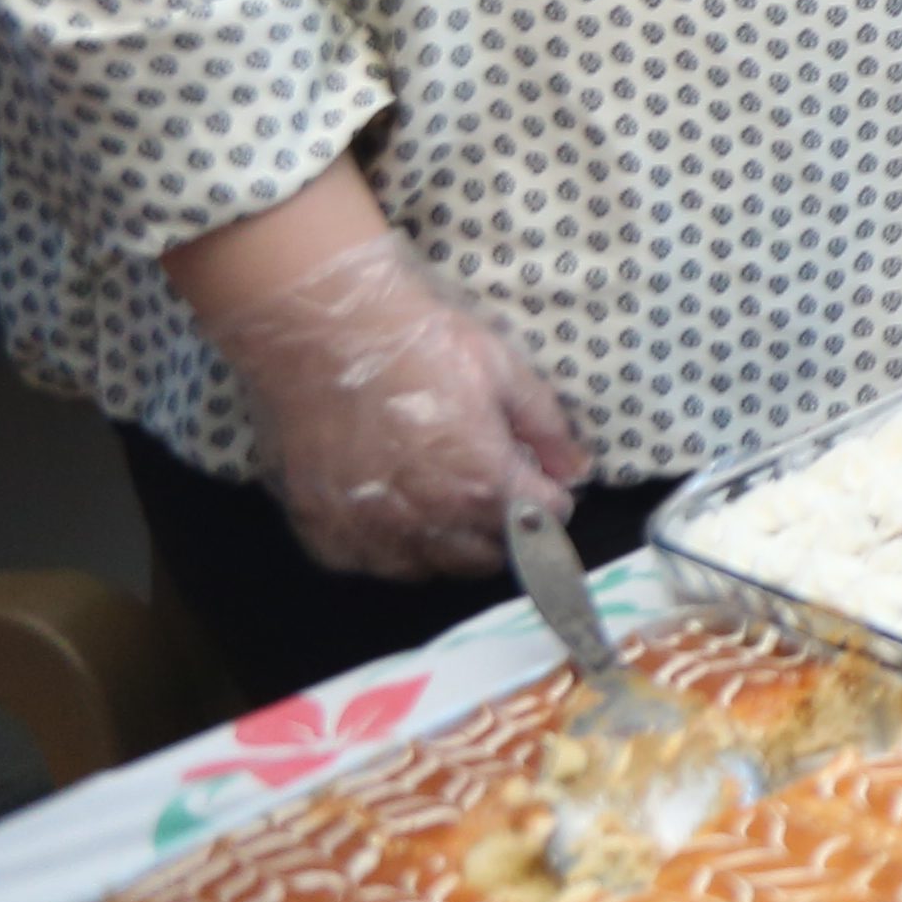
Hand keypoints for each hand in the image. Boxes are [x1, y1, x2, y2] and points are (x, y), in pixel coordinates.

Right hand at [188, 223, 590, 578]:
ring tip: (448, 506)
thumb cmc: (420, 344)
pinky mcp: (324, 533)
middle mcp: (427, 521)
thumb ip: (546, 429)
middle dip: (504, 531)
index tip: (544, 489)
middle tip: (498, 497)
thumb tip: (577, 471)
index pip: (539, 521)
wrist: (324, 332)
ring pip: (427, 568)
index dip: (549, 503)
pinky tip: (395, 514)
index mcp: (480, 482)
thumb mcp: (502, 371)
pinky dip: (389, 548)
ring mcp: (369, 533)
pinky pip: (369, 564)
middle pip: (485, 557)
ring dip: (449, 546)